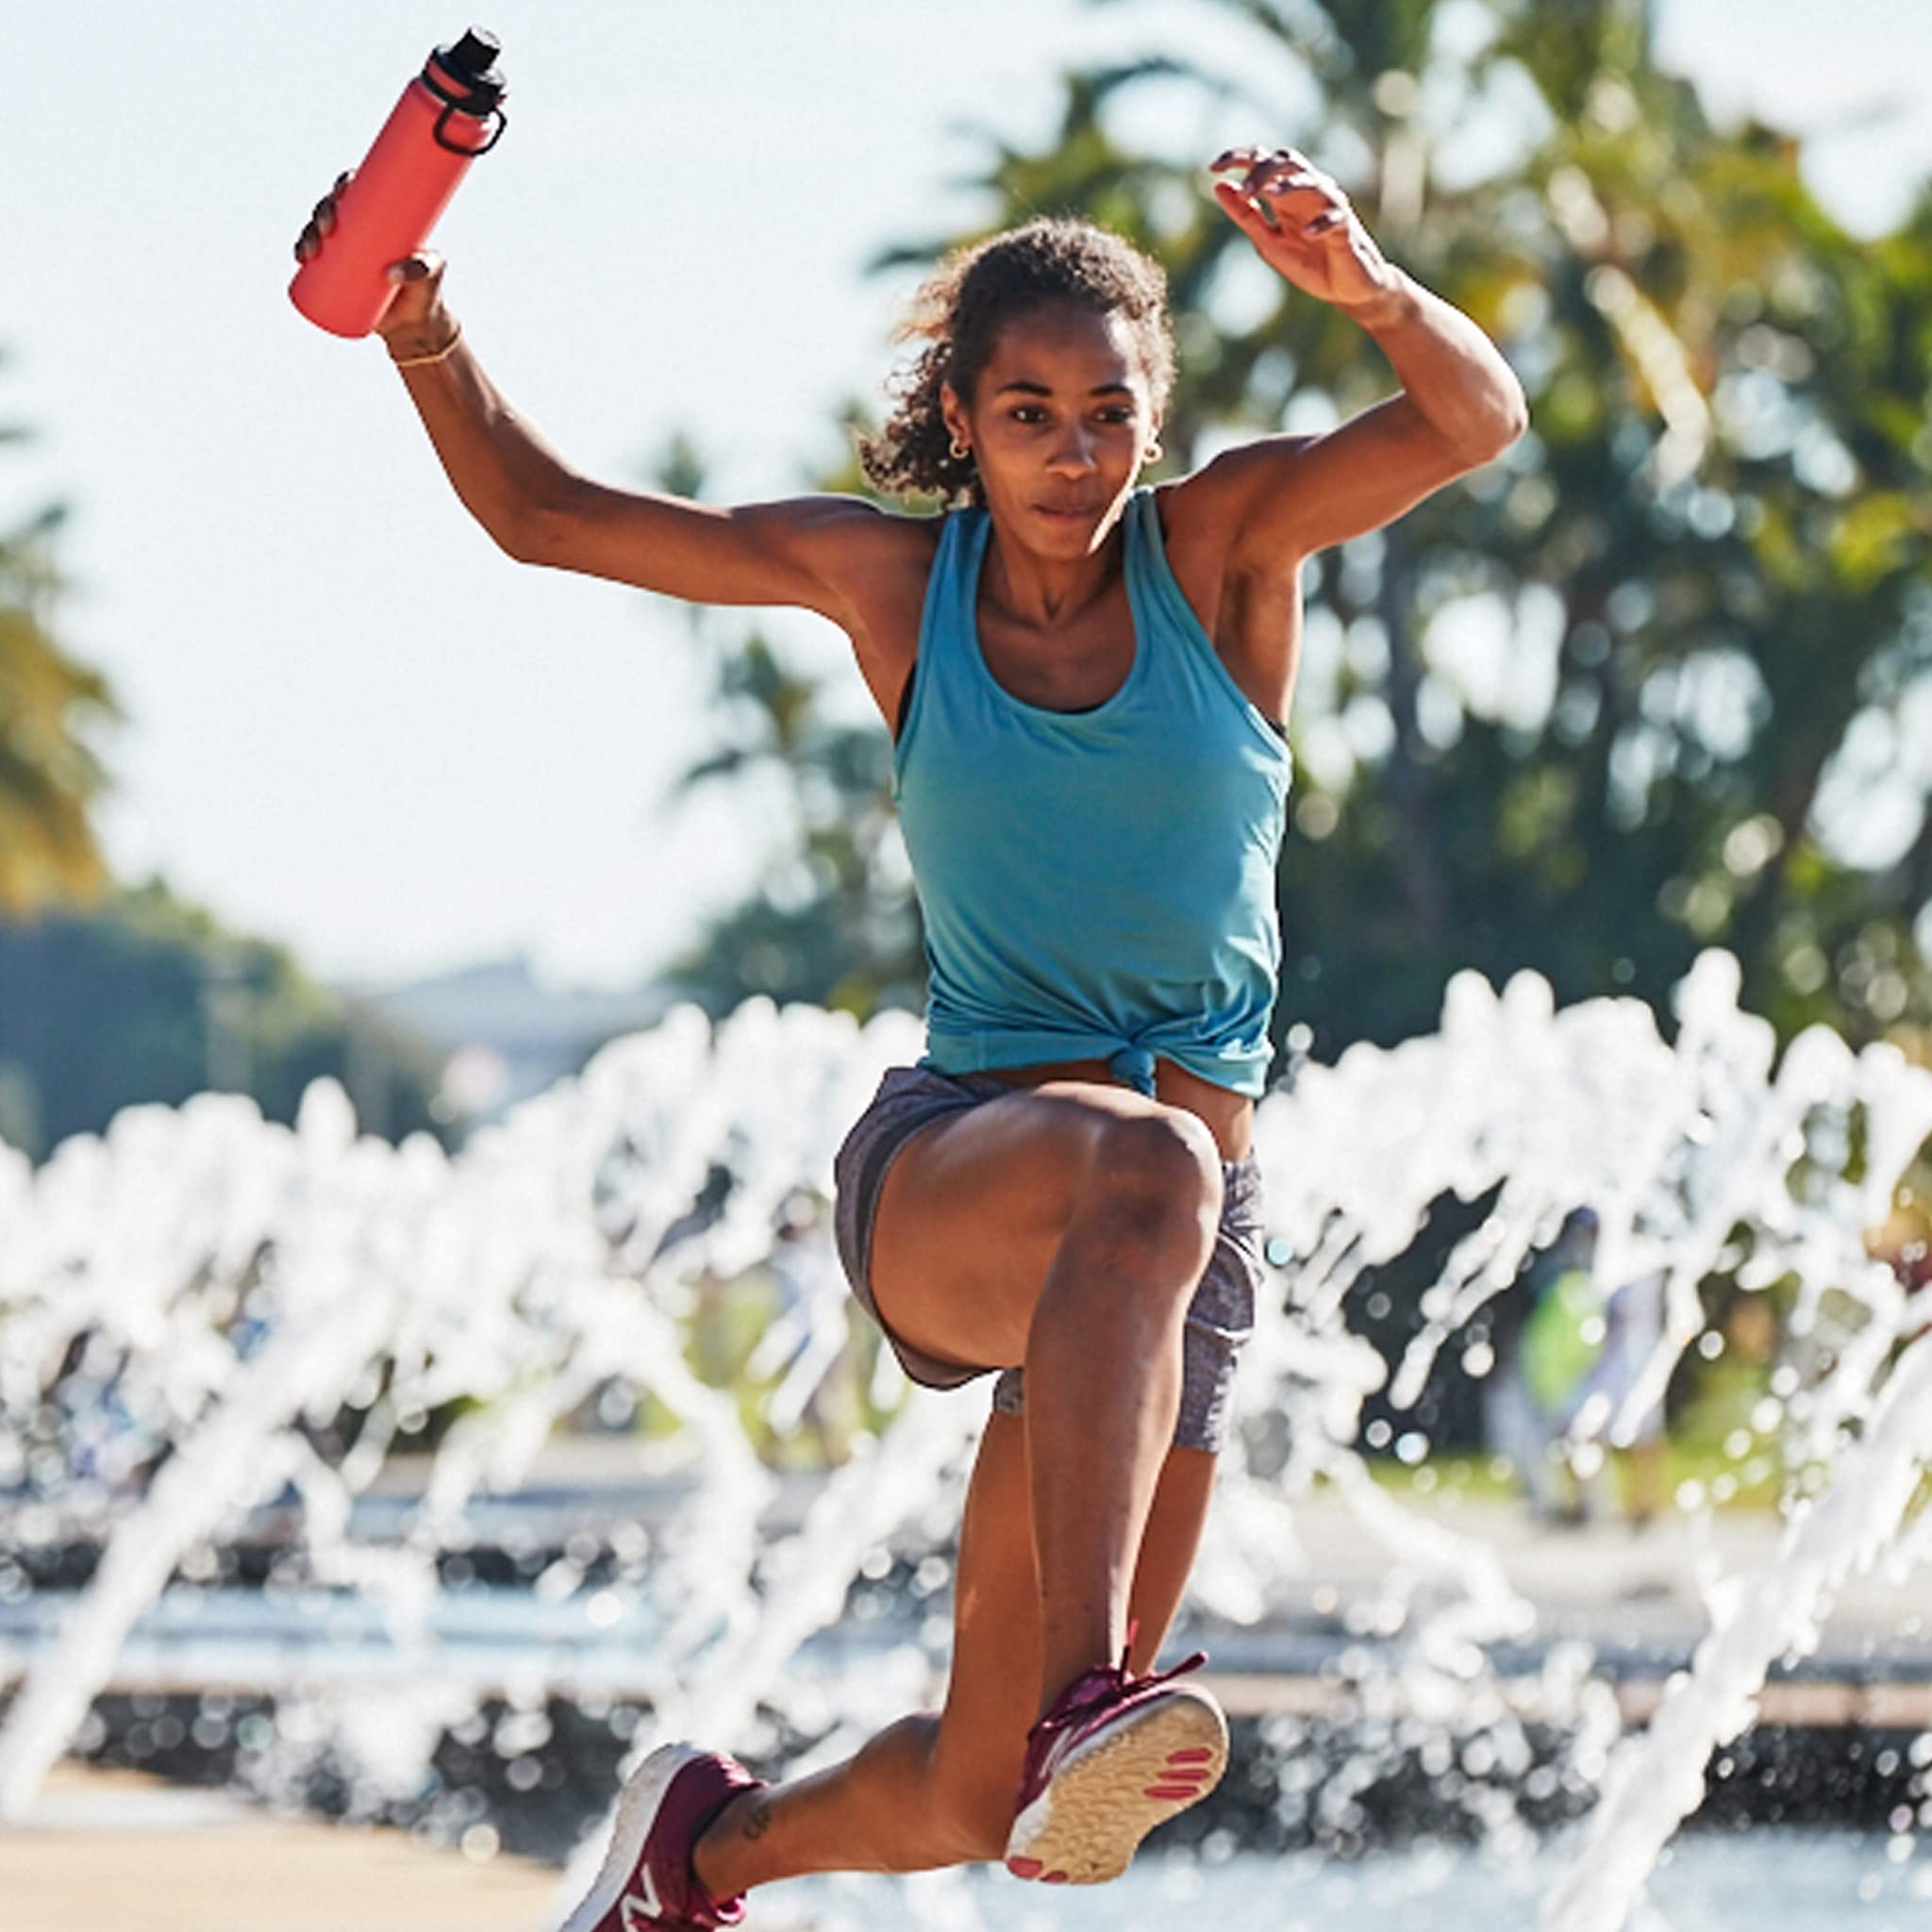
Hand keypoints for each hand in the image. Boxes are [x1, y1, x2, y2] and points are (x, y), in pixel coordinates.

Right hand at [292, 169, 457, 357]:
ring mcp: (347, 252)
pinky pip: (314, 259)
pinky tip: (299, 256)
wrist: (415, 324)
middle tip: (329, 227)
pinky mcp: (338, 275)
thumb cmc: (426, 291)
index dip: (345, 184)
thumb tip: (390, 274)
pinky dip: (303, 254)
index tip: (342, 190)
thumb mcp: (431, 275)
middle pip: (334, 209)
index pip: (360, 191)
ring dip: (308, 233)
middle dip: (323, 212)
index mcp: (382, 218)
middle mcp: (360, 230)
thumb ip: (421, 270)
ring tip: (313, 249)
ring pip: (319, 232)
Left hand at [1209, 148, 1400, 316]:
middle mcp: (1307, 194)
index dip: (1239, 158)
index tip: (1213, 167)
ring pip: (1313, 181)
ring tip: (1270, 195)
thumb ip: (1246, 216)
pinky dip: (1321, 223)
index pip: (1263, 161)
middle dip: (1263, 169)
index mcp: (1286, 195)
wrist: (1346, 292)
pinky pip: (1336, 218)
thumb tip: (1219, 187)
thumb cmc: (1309, 264)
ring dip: (1290, 186)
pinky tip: (1307, 233)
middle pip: (1287, 161)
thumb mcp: (1268, 242)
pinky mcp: (1346, 230)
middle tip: (1245, 190)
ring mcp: (1329, 208)